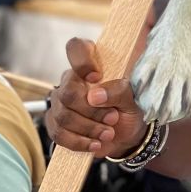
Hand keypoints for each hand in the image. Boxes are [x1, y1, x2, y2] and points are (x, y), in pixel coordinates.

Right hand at [46, 38, 149, 157]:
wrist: (127, 136)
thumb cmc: (130, 109)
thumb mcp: (134, 98)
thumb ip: (119, 91)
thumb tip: (95, 96)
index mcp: (92, 64)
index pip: (76, 47)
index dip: (82, 60)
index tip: (96, 77)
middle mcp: (72, 80)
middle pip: (68, 92)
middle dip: (92, 111)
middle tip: (113, 117)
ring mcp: (60, 103)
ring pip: (63, 115)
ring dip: (89, 128)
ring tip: (108, 133)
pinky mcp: (56, 124)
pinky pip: (58, 133)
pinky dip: (78, 142)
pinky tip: (94, 144)